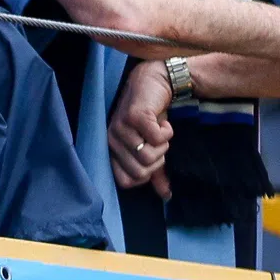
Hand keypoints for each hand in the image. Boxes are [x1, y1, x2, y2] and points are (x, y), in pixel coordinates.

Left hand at [108, 57, 173, 196]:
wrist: (156, 84)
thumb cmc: (151, 118)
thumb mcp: (152, 146)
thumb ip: (156, 172)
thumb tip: (165, 195)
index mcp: (112, 149)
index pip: (126, 182)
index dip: (146, 175)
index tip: (153, 158)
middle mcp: (112, 139)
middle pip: (140, 172)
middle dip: (158, 160)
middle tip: (158, 142)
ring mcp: (120, 127)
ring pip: (148, 157)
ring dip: (163, 145)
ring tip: (159, 130)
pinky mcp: (134, 116)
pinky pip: (156, 139)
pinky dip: (167, 133)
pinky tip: (163, 122)